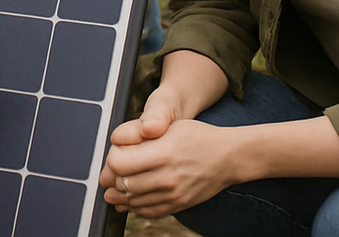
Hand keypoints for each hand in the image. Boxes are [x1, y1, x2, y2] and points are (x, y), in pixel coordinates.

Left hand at [99, 88, 186, 212]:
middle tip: (111, 172)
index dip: (111, 158)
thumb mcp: (169, 125)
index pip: (119, 163)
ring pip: (133, 201)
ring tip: (113, 189)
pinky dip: (135, 207)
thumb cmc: (197, 137)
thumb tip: (114, 143)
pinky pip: (148, 212)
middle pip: (123, 184)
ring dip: (119, 196)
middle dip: (112, 178)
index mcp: (164, 152)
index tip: (115, 153)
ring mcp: (174, 195)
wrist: (227, 158)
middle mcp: (168, 177)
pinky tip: (131, 199)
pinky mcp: (178, 205)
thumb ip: (139, 133)